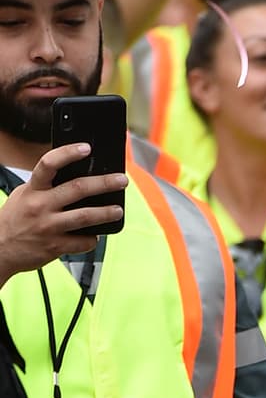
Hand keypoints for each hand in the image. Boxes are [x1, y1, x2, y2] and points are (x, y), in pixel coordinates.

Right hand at [0, 145, 125, 280]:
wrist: (0, 249)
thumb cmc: (15, 219)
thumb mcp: (25, 195)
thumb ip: (45, 186)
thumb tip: (73, 176)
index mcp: (33, 189)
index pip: (49, 163)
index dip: (68, 153)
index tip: (86, 148)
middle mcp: (41, 206)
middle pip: (77, 189)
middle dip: (103, 183)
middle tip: (121, 180)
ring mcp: (49, 227)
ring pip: (85, 217)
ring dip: (105, 213)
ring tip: (117, 210)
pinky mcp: (55, 246)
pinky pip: (82, 242)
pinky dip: (92, 239)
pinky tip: (95, 236)